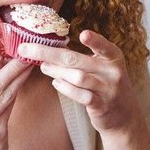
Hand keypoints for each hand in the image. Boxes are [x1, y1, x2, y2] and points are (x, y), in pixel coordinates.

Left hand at [18, 30, 138, 134]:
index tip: (83, 34)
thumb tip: (48, 49)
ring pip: (78, 77)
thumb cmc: (106, 85)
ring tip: (43, 67)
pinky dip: (66, 89)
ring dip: (56, 71)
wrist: (124, 115)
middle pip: (77, 60)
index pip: (104, 46)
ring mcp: (108, 89)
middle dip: (48, 53)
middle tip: (26, 48)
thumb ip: (82, 58)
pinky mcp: (102, 105)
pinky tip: (56, 83)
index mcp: (113, 57)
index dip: (95, 40)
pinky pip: (82, 96)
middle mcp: (113, 71)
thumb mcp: (103, 67)